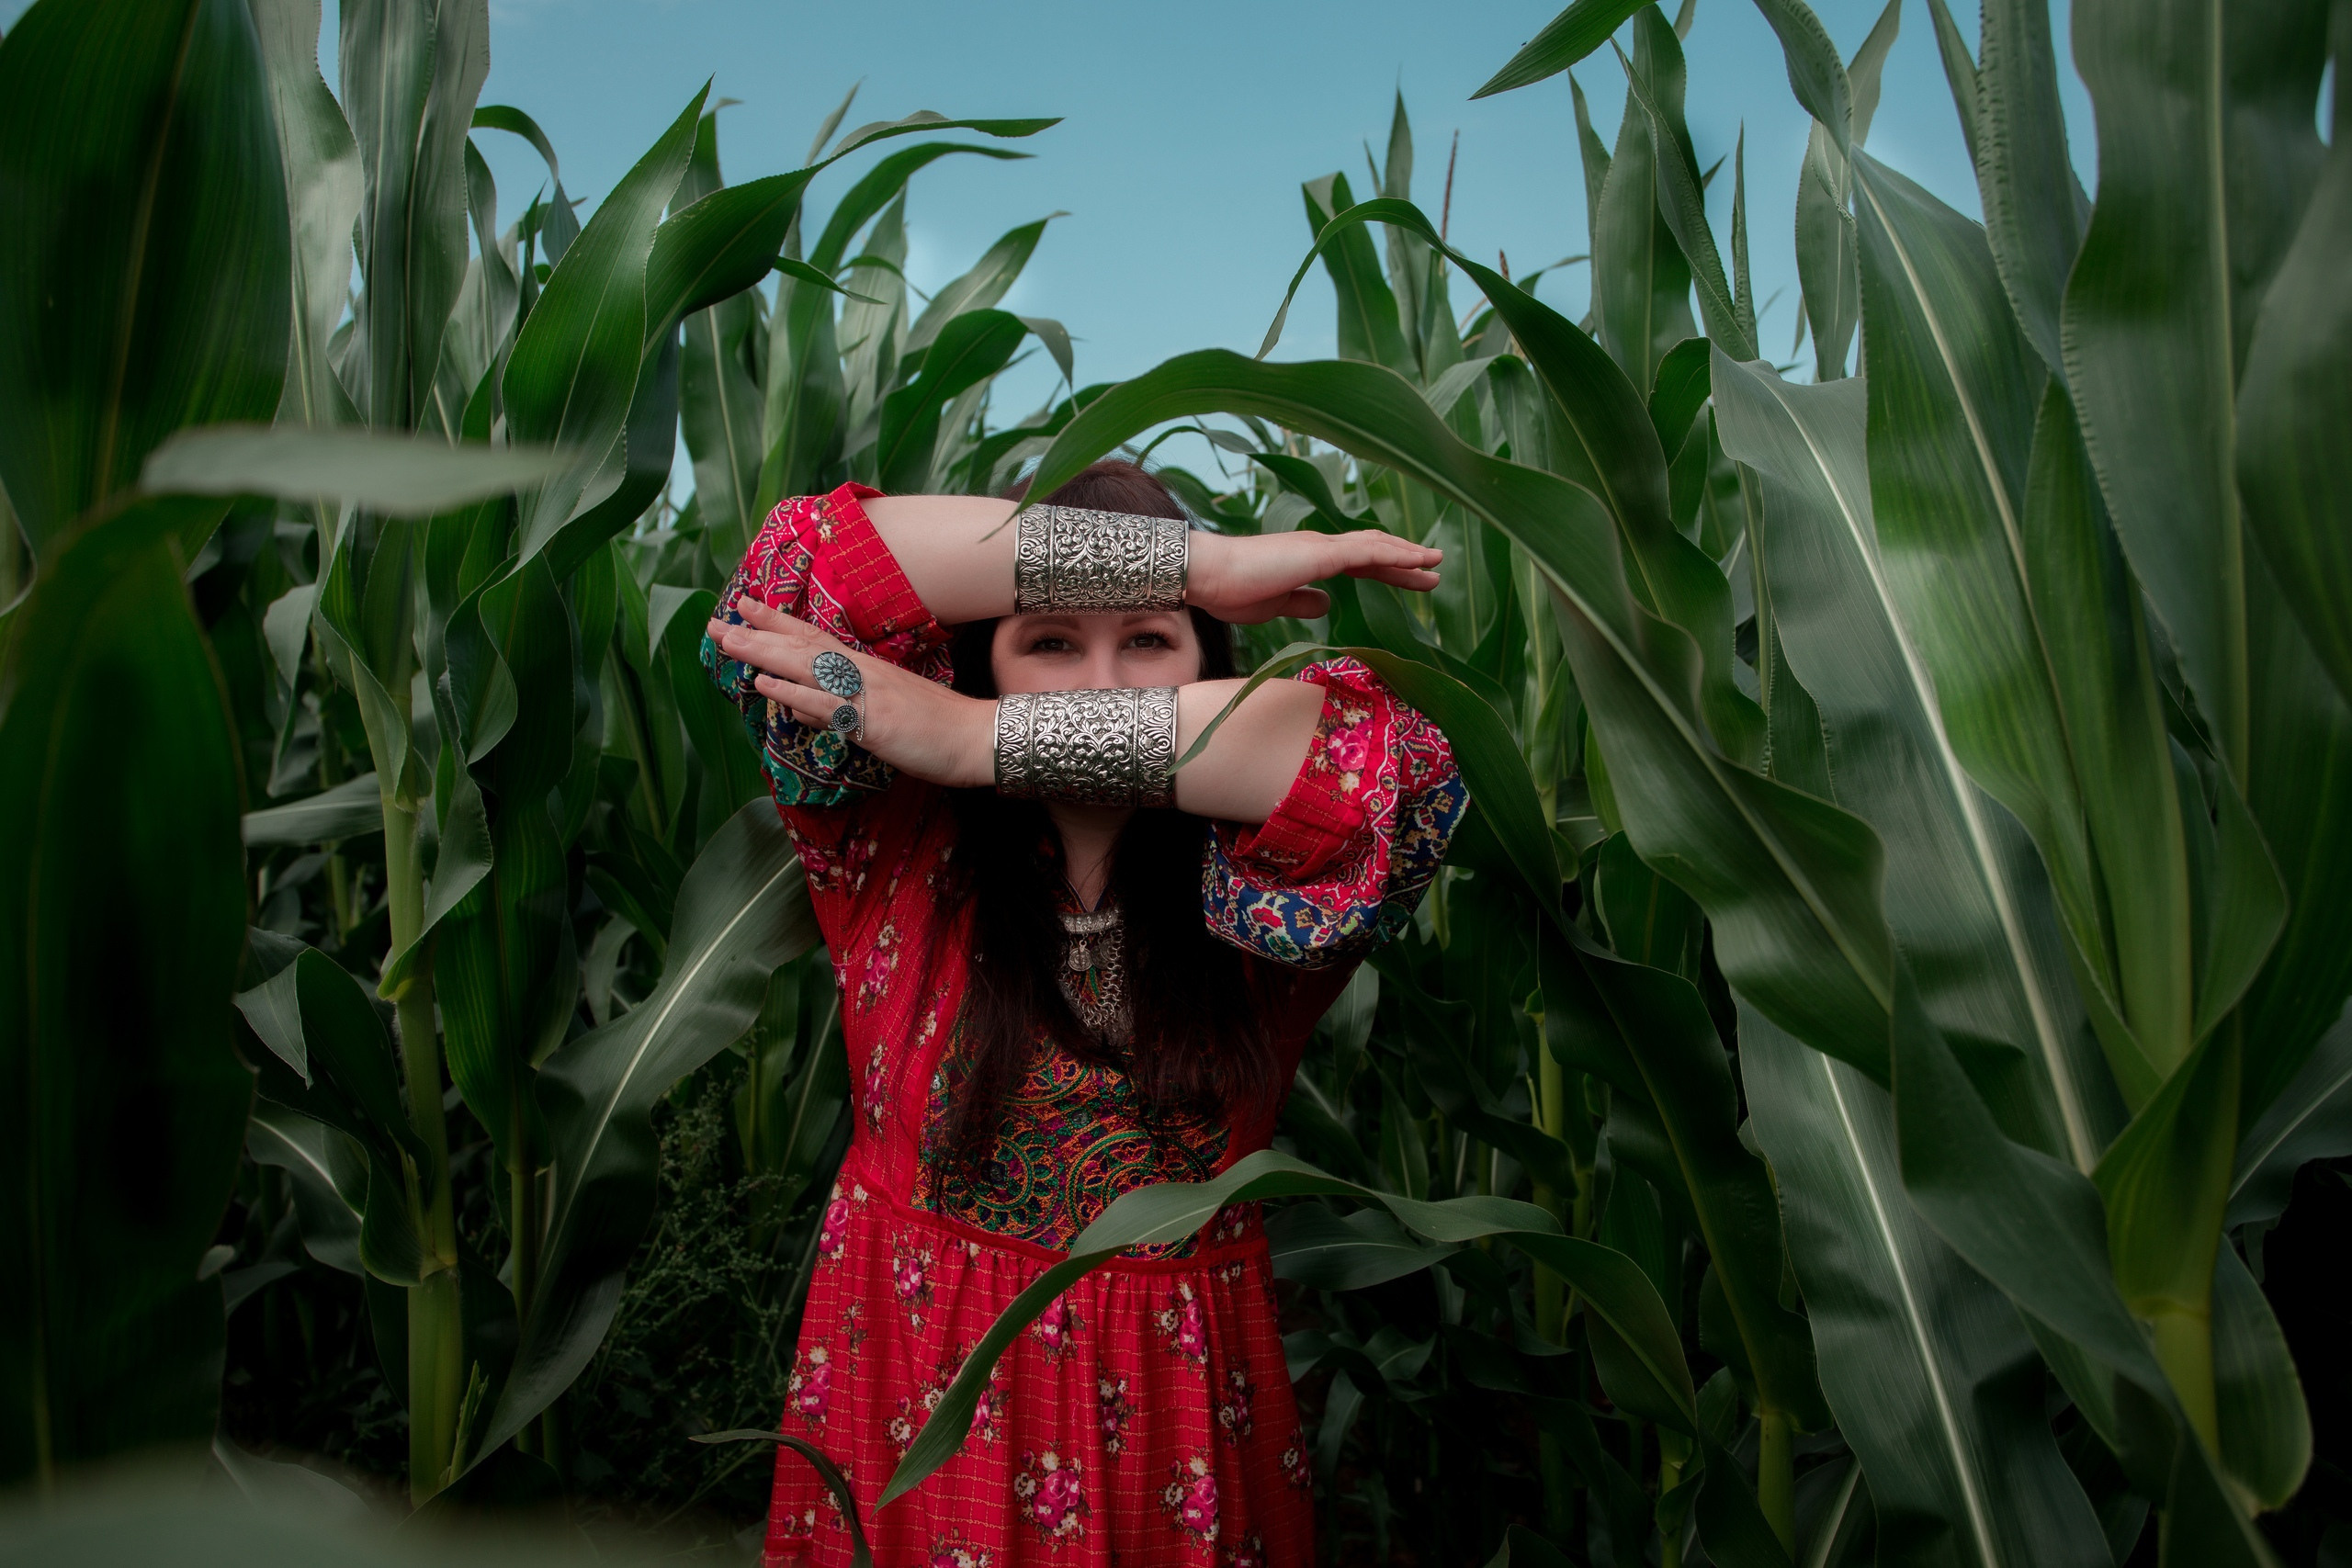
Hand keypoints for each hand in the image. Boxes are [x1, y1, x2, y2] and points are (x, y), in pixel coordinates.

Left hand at [707, 598, 995, 788]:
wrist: (976, 736)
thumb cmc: (937, 725)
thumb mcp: (882, 713)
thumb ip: (839, 708)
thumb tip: (801, 706)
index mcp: (865, 668)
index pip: (813, 638)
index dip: (776, 623)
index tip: (744, 607)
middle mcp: (861, 672)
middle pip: (801, 646)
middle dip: (757, 632)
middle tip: (718, 621)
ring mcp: (865, 693)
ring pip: (806, 667)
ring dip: (764, 652)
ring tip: (727, 641)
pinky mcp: (871, 719)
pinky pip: (827, 704)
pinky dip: (794, 693)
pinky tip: (765, 685)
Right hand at [1185, 528, 1441, 622]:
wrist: (1207, 575)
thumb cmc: (1231, 590)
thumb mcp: (1274, 605)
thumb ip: (1301, 602)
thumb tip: (1326, 605)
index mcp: (1310, 559)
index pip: (1359, 562)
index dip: (1388, 570)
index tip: (1413, 579)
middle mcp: (1320, 546)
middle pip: (1374, 552)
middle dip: (1406, 562)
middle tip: (1436, 571)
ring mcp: (1320, 547)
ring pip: (1376, 547)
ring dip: (1408, 555)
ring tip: (1436, 563)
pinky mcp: (1319, 555)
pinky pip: (1366, 552)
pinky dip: (1395, 554)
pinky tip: (1416, 559)